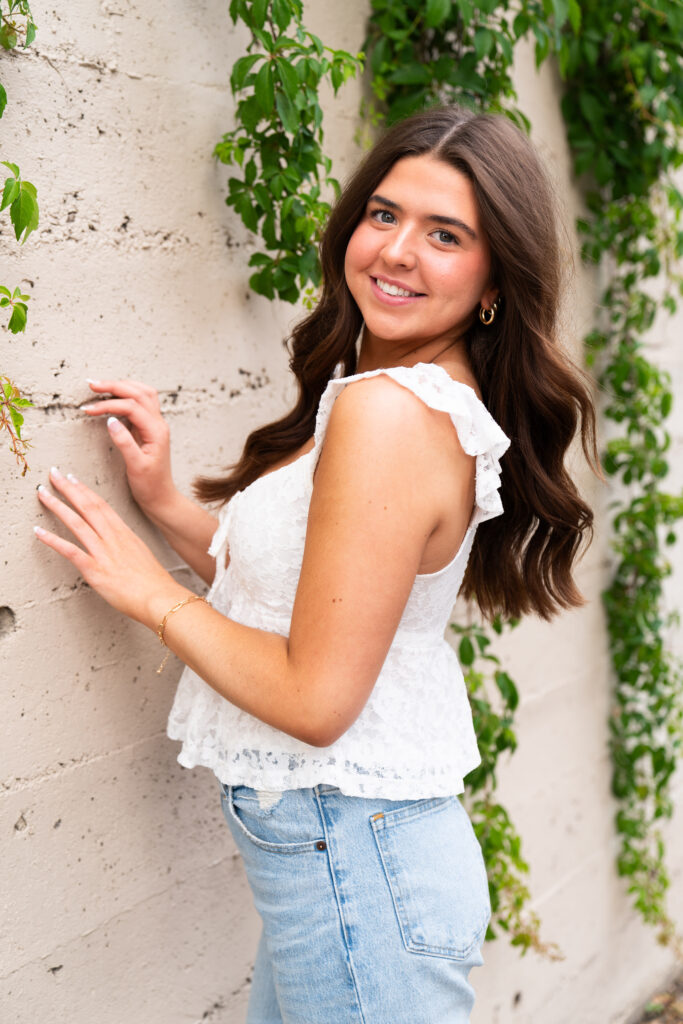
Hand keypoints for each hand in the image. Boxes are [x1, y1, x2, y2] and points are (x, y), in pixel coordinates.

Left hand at [35, 467, 189, 628]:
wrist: (160, 598)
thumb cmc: (154, 583)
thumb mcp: (142, 557)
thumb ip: (126, 549)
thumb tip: (117, 550)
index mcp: (125, 533)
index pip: (102, 505)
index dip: (85, 490)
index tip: (73, 479)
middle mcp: (113, 538)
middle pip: (88, 506)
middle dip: (68, 488)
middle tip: (53, 474)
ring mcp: (104, 553)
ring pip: (77, 523)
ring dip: (57, 506)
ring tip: (42, 494)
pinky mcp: (95, 570)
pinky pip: (70, 551)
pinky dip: (53, 540)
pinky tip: (38, 531)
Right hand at [82, 378, 175, 518]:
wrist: (161, 496)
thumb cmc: (150, 485)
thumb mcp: (136, 467)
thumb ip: (125, 442)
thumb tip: (111, 421)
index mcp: (156, 432)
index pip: (132, 407)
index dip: (109, 404)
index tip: (88, 409)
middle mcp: (158, 424)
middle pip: (139, 393)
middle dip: (115, 386)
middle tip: (91, 385)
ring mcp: (155, 424)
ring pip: (143, 394)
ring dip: (122, 386)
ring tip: (100, 386)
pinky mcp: (149, 428)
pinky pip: (141, 403)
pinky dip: (126, 395)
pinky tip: (113, 396)